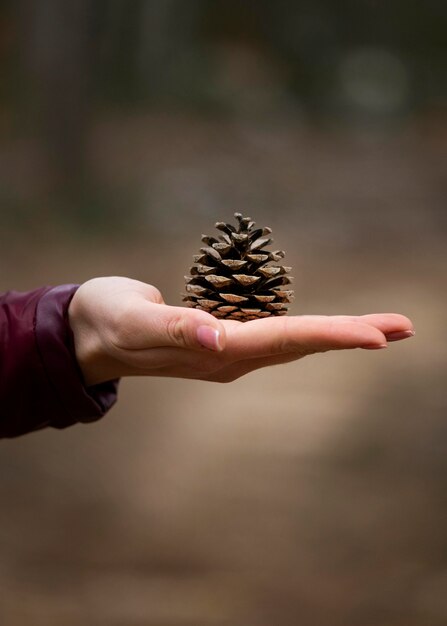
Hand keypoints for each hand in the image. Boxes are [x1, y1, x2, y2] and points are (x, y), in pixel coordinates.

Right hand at [68, 277, 414, 386]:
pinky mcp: (223, 337)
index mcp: (215, 352)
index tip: (377, 336)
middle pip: (302, 344)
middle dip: (353, 336)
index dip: (330, 335)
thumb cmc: (107, 321)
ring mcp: (229, 350)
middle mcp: (231, 356)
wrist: (90, 335)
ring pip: (295, 341)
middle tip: (404, 327)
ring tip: (381, 329)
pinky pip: (277, 334)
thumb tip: (219, 336)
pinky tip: (326, 329)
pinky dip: (310, 330)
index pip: (284, 341)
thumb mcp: (133, 320)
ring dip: (338, 334)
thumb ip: (174, 327)